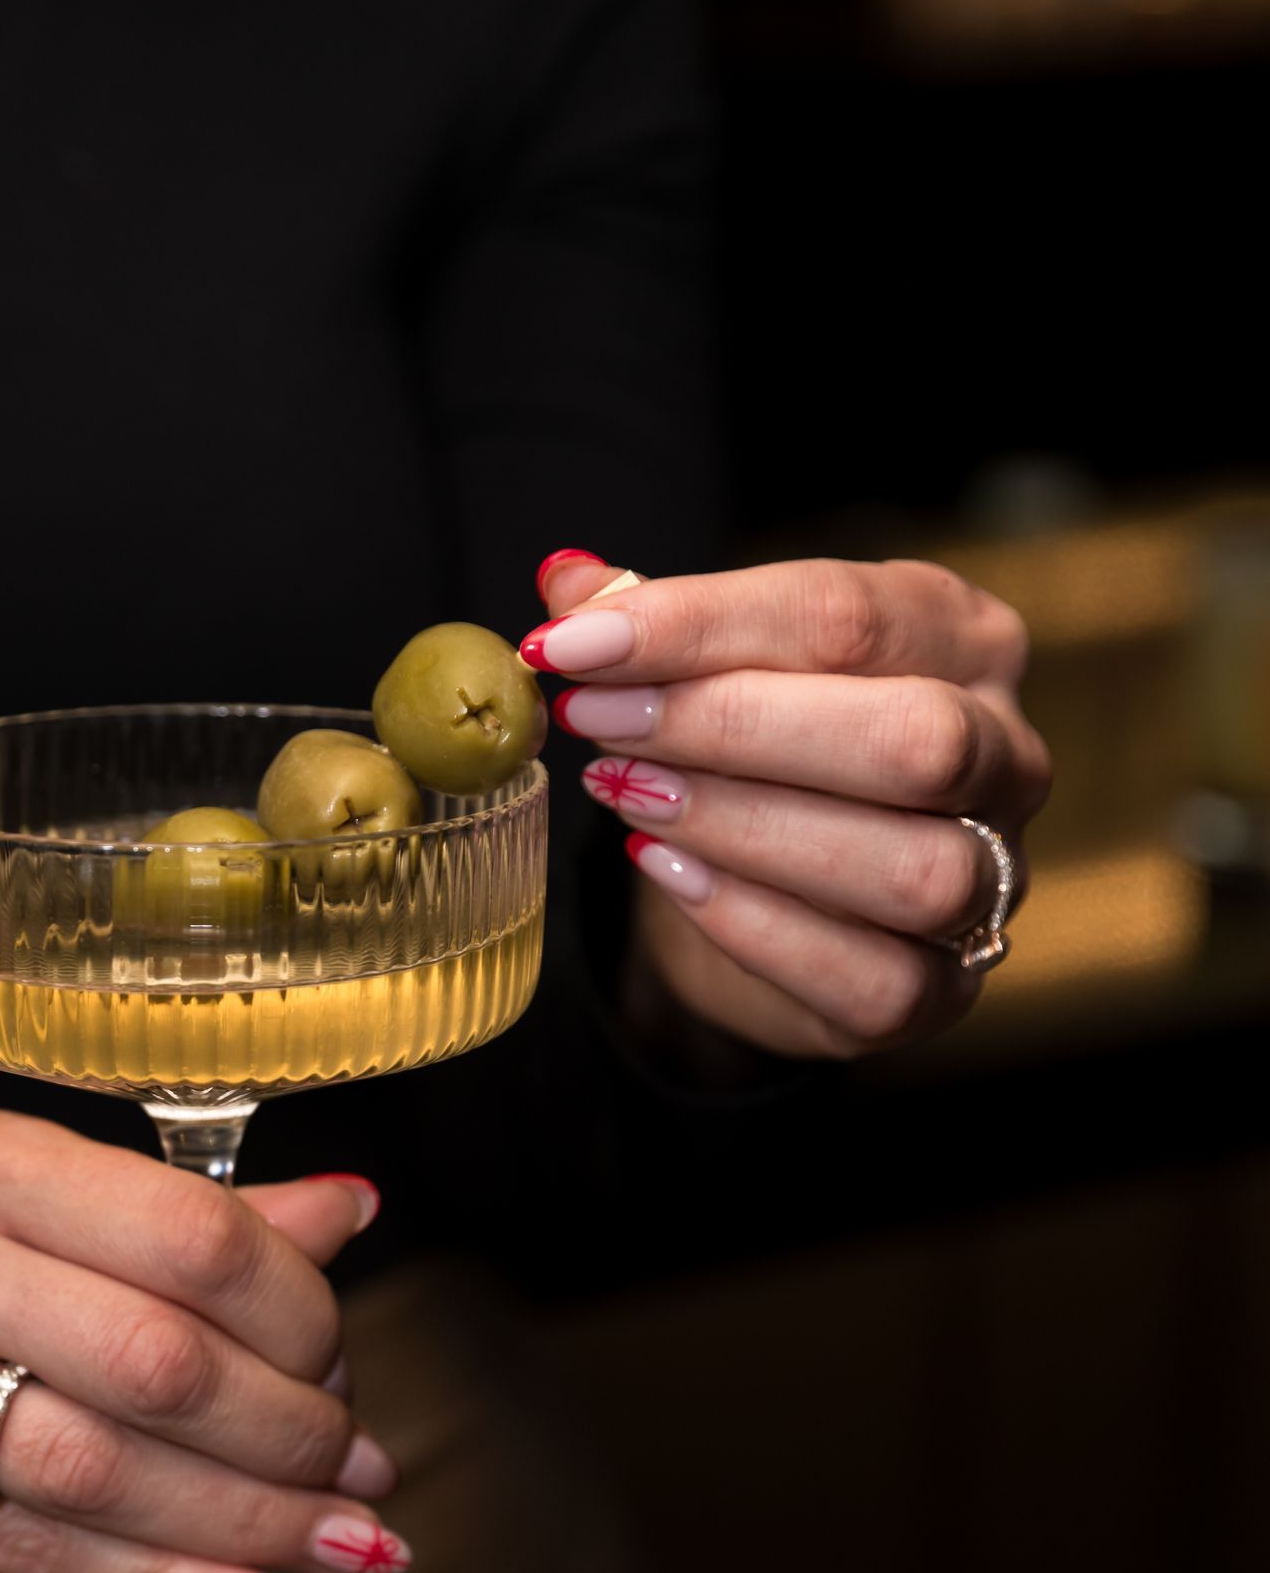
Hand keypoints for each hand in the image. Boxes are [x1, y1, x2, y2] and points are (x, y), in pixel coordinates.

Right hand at [0, 1109, 403, 1572]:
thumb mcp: (8, 1176)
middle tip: (359, 1469)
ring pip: (102, 1479)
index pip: (189, 1240)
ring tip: (343, 1547)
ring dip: (250, 1531)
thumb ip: (173, 1211)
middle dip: (294, 1437)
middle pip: (158, 1369)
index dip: (304, 1316)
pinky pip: (32, 1556)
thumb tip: (348, 1215)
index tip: (344, 1360)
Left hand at [523, 552, 1051, 1058]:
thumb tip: (566, 583)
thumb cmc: (756, 753)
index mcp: (963, 637)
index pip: (846, 616)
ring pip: (910, 866)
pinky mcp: (944, 989)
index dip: (696, 627)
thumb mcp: (710, 665)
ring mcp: (995, 879)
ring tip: (630, 799)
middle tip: (601, 724)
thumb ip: (648, 617)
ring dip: (746, 830)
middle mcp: (1007, 753)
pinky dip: (756, 926)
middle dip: (734, 728)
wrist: (770, 898)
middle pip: (912, 738)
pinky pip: (873, 976)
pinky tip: (670, 876)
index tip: (570, 647)